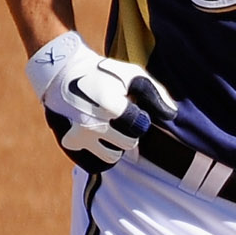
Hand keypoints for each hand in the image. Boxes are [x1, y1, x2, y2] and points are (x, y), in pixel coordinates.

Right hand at [27, 31, 178, 166]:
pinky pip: (95, 162)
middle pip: (129, 144)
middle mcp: (93, 124)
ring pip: (113, 156)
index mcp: (110, 106)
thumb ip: (156, 94)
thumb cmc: (104, 74)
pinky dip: (100, 153)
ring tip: (110, 127)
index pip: (140, 126)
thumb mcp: (132, 75)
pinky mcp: (70, 143)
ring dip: (116, 145)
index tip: (131, 105)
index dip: (140, 116)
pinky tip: (99, 137)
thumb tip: (172, 115)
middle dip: (129, 131)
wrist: (63, 72)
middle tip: (120, 117)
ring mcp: (80, 136)